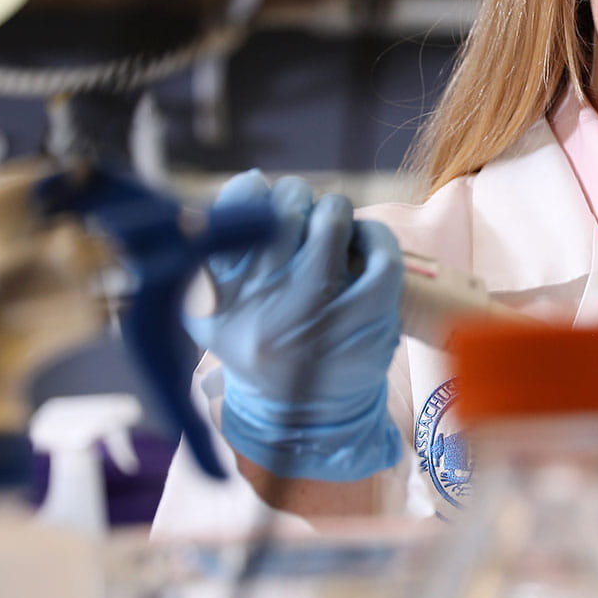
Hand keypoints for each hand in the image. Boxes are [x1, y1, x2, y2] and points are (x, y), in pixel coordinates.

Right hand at [185, 171, 403, 481]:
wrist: (302, 418)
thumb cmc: (261, 346)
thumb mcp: (215, 312)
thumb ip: (220, 254)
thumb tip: (253, 180)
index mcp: (220, 301)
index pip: (227, 219)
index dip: (248, 193)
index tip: (260, 192)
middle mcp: (264, 308)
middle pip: (282, 213)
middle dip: (294, 197)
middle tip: (300, 207)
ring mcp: (317, 317)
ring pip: (330, 225)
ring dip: (333, 211)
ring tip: (331, 222)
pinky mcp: (365, 324)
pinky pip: (381, 258)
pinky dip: (376, 237)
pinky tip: (366, 240)